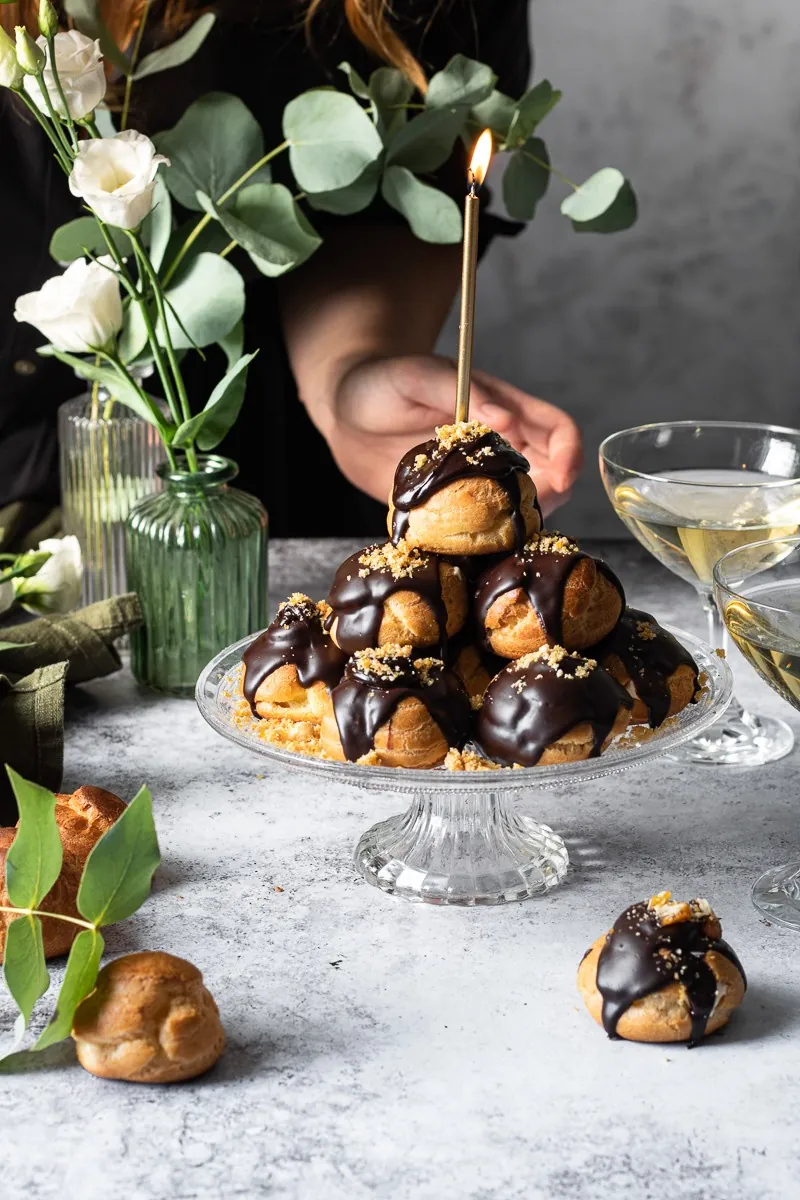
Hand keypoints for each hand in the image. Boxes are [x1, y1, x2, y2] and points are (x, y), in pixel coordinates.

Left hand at [323, 354, 582, 514]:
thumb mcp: (420, 377)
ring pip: (518, 506)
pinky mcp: (449, 506)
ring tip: (499, 528)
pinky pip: (477, 527)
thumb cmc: (381, 381)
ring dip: (518, 520)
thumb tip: (507, 421)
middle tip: (527, 510)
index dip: (569, 453)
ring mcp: (474, 478)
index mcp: (500, 408)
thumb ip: (465, 394)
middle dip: (551, 496)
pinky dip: (481, 539)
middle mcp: (496, 446)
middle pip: (549, 476)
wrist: (341, 412)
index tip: (563, 476)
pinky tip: (468, 543)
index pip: (556, 430)